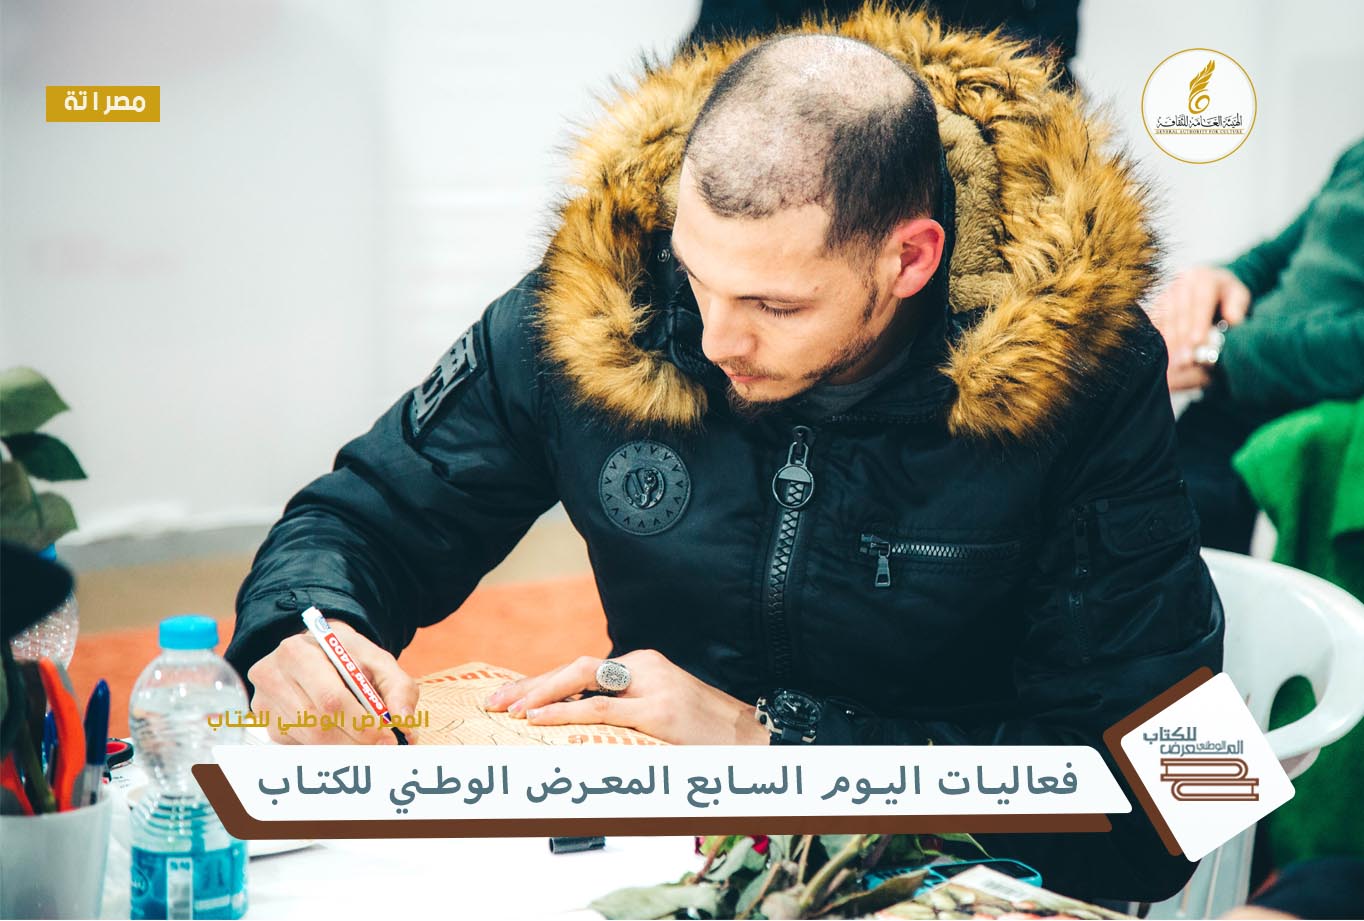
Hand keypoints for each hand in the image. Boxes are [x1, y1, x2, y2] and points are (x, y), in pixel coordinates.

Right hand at [246, 619, 418, 744]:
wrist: (318, 651)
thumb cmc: (349, 657)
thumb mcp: (378, 661)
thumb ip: (399, 688)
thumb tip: (404, 722)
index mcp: (297, 652)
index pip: (330, 698)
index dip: (361, 723)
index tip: (387, 737)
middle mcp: (272, 677)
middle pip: (317, 724)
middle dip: (356, 740)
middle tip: (382, 746)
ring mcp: (266, 704)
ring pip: (310, 740)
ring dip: (345, 747)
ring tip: (369, 742)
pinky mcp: (268, 726)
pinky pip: (302, 747)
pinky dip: (329, 748)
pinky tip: (345, 737)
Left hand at [483, 650, 768, 745]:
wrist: (759, 739)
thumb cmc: (708, 735)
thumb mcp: (663, 714)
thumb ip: (625, 713)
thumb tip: (574, 729)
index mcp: (644, 665)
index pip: (582, 671)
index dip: (542, 683)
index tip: (509, 697)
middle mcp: (645, 667)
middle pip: (576, 667)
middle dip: (531, 684)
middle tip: (496, 701)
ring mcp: (653, 687)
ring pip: (583, 680)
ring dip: (539, 694)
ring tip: (508, 710)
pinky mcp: (659, 712)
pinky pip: (601, 709)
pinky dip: (565, 713)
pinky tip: (538, 720)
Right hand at [1152, 266, 1250, 391]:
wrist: (1210, 286)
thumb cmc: (1227, 296)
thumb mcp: (1239, 296)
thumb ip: (1238, 307)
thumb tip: (1233, 319)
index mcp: (1203, 277)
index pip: (1201, 301)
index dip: (1198, 323)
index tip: (1197, 342)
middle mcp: (1180, 281)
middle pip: (1180, 313)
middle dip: (1183, 338)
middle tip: (1186, 359)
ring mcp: (1165, 292)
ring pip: (1166, 320)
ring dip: (1170, 342)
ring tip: (1176, 362)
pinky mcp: (1155, 304)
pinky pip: (1156, 325)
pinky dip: (1161, 340)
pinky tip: (1165, 356)